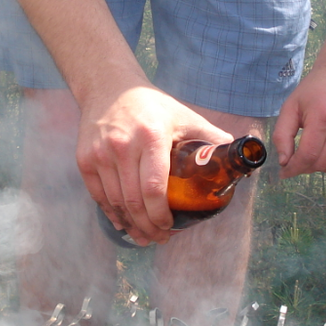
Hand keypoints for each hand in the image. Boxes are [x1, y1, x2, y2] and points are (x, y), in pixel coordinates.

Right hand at [76, 85, 232, 244]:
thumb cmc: (152, 105)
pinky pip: (98, 195)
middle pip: (134, 201)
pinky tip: (123, 223)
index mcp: (151, 137)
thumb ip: (211, 136)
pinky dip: (111, 213)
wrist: (108, 86)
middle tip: (161, 238)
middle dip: (148, 226)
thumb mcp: (183, 115)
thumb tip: (241, 155)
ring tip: (144, 236)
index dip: (162, 214)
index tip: (171, 227)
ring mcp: (100, 153)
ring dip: (130, 225)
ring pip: (115, 202)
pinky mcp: (84, 158)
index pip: (154, 187)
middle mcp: (122, 146)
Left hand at [272, 62, 325, 178]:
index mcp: (323, 116)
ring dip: (320, 166)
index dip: (294, 168)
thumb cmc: (313, 91)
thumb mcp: (291, 107)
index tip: (284, 172)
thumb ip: (282, 135)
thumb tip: (284, 162)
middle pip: (321, 164)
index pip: (308, 155)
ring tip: (313, 152)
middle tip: (296, 159)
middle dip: (304, 167)